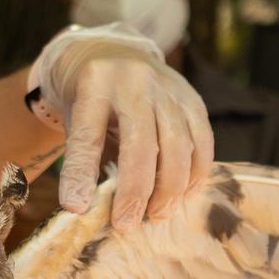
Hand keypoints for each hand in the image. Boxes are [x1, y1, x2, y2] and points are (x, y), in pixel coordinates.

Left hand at [30, 24, 213, 228]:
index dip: (81, 173)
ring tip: (155, 215)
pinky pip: (202, 140)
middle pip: (141, 143)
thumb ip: (82, 157)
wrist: (115, 54)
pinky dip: (195, 173)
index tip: (76, 208)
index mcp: (94, 84)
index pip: (88, 134)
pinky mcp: (193, 98)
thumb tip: (83, 209)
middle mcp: (134, 81)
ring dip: (170, 188)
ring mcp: (168, 88)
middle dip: (136, 190)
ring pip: (179, 144)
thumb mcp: (76, 119)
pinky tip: (183, 195)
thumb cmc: (92, 98)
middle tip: (126, 224)